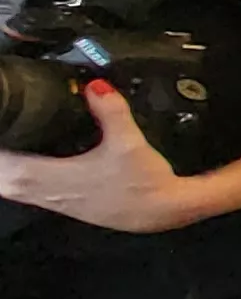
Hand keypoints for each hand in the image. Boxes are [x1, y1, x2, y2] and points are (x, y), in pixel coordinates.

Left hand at [0, 85, 212, 235]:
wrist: (166, 212)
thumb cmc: (146, 183)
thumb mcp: (130, 142)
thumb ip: (111, 112)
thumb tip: (96, 86)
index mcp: (57, 179)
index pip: (9, 167)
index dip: (1, 151)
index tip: (2, 128)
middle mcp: (52, 194)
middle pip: (5, 182)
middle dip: (1, 162)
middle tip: (5, 136)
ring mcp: (60, 203)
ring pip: (16, 190)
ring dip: (8, 173)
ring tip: (10, 152)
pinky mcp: (70, 207)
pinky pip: (32, 194)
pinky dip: (23, 181)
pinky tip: (34, 168)